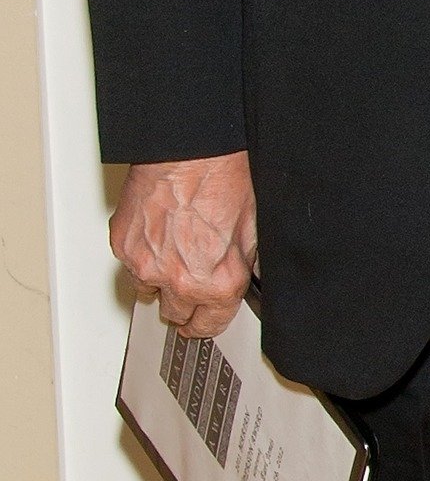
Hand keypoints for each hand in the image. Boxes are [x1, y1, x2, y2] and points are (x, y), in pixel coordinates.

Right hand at [110, 154, 257, 338]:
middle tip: (192, 281)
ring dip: (160, 281)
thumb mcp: (254, 231)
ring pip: (148, 292)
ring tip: (175, 255)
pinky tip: (159, 237)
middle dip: (184, 302)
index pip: (207, 327)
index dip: (208, 322)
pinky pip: (131, 266)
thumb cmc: (223, 182)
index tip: (204, 321)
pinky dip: (142, 257)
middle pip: (175, 314)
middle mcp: (180, 281)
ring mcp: (146, 266)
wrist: (190, 153)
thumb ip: (246, 266)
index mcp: (218, 284)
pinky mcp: (123, 247)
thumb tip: (248, 281)